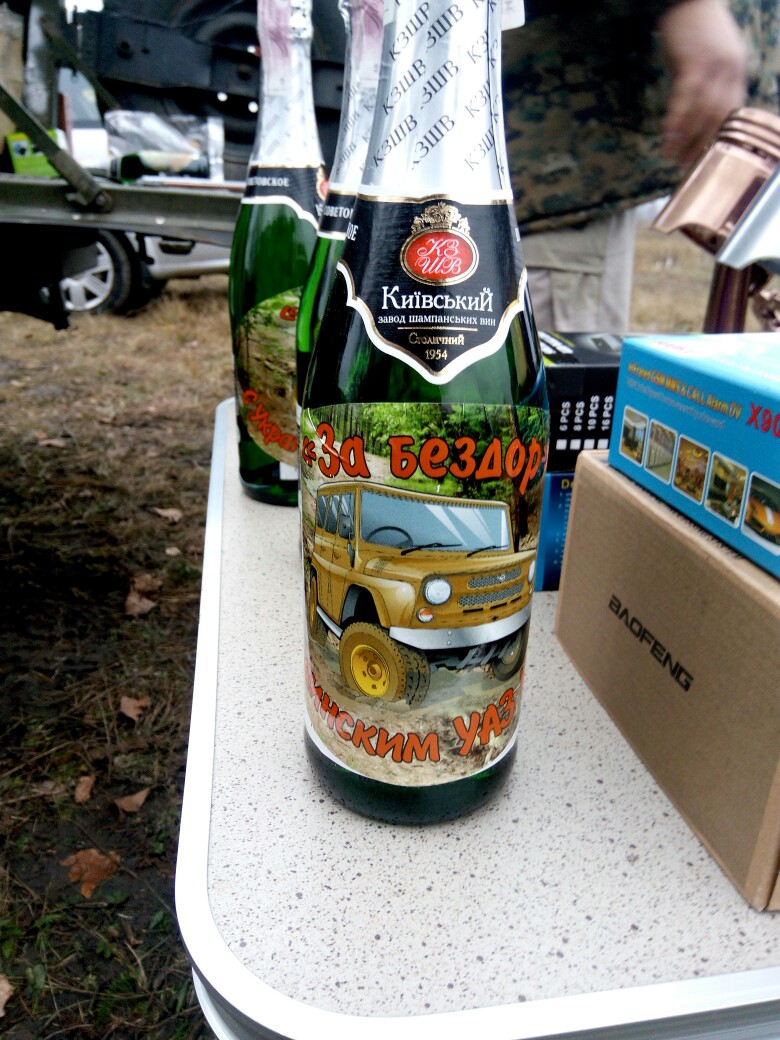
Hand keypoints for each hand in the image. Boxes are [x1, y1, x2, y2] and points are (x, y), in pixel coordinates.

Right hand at [658, 0, 746, 166]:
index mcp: (738, 70)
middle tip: (687, 166)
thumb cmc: (695, 30)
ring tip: (672, 158)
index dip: (719, 138)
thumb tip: (700, 115)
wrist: (686, 0)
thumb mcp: (712, 58)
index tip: (705, 158)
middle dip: (702, 145)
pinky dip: (676, 122)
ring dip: (687, 140)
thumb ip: (712, 84)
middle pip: (719, 117)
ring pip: (703, 112)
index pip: (733, 112)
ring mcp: (714, 66)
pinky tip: (667, 138)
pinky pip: (686, 99)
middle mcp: (731, 70)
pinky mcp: (693, 63)